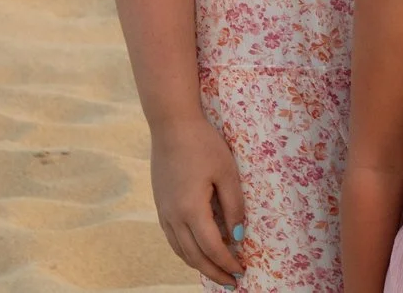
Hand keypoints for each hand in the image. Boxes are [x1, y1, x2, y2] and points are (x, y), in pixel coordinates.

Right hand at [151, 113, 247, 286]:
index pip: (213, 248)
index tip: (242, 271)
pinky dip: (186, 251)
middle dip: (214, 272)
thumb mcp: (227, 173)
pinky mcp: (160, 205)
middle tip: (231, 282)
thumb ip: (234, 206)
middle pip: (194, 256)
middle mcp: (173, 216)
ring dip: (199, 265)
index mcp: (191, 210)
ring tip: (216, 271)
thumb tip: (237, 237)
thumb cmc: (204, 144)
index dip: (228, 263)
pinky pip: (172, 238)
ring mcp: (163, 212)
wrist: (171, 125)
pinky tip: (197, 251)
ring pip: (180, 250)